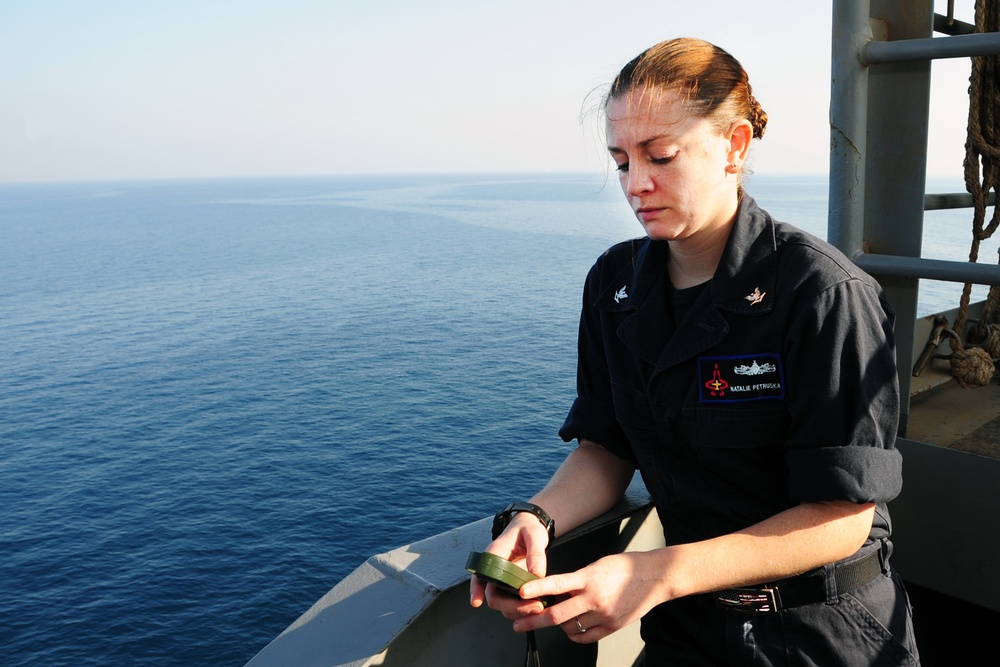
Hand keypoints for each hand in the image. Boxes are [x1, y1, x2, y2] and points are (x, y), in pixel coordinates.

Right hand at [469, 512, 549, 618]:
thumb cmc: (528, 530)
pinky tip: (535, 607)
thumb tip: (537, 575)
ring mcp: (502, 581)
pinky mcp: (511, 587)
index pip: (480, 573)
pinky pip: (511, 604)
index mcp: (494, 554)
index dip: (476, 589)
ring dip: (518, 610)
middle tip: (534, 606)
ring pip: (502, 604)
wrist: (529, 530)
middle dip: (511, 606)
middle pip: (493, 595)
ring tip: (538, 607)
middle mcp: (494, 570)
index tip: (476, 602)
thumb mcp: (535, 535)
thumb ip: (536, 554)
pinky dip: (522, 610)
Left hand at [510, 551, 665, 643]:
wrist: (653, 577)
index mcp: (588, 578)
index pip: (556, 584)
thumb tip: (555, 591)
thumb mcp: (596, 566)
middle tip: (519, 623)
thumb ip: (576, 579)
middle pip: (557, 615)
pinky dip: (574, 634)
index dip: (536, 589)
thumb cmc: (624, 567)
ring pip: (569, 628)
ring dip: (558, 625)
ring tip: (556, 616)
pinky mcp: (612, 627)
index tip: (520, 592)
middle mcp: (594, 598)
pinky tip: (571, 628)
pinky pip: (585, 638)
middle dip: (534, 621)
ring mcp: (603, 615)